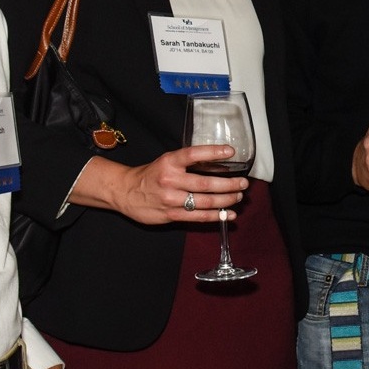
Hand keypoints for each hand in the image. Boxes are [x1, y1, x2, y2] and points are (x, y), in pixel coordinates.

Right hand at [94, 147, 246, 224]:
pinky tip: (229, 214)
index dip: (213, 152)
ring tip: (238, 196)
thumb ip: (188, 163)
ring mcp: (171, 199)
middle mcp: (170, 180)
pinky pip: (198, 216)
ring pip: (205, 201)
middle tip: (243, 183)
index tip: (231, 151)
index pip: (194, 154)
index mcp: (170, 162)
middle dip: (229, 184)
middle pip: (205, 183)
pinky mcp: (171, 215)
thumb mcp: (166, 162)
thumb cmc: (151, 175)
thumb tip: (218, 163)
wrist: (125, 192)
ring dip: (226, 200)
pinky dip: (217, 216)